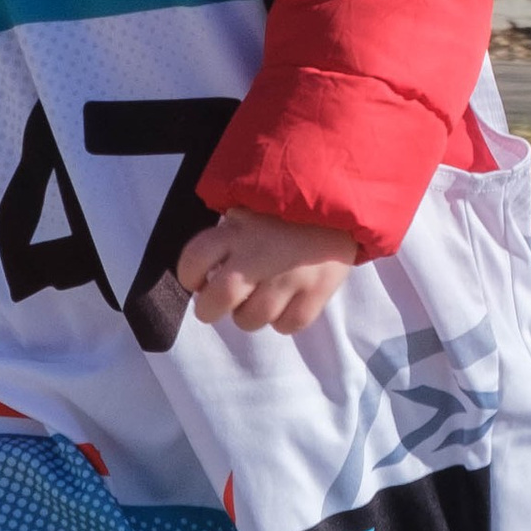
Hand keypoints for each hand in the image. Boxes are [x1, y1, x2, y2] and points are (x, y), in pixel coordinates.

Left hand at [175, 207, 357, 335]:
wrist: (342, 205)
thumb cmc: (286, 212)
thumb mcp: (250, 209)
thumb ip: (228, 236)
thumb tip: (205, 275)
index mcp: (239, 229)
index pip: (194, 259)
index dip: (189, 276)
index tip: (198, 280)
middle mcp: (261, 253)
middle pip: (220, 297)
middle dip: (209, 309)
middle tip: (214, 306)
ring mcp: (291, 275)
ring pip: (252, 319)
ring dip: (247, 317)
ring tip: (257, 301)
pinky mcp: (318, 291)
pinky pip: (288, 325)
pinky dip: (283, 321)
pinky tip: (286, 304)